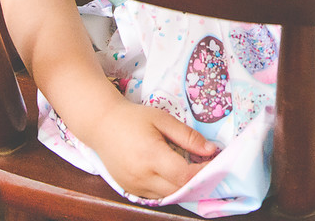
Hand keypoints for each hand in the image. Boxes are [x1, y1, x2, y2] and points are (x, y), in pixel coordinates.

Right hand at [87, 100, 219, 199]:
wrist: (101, 124)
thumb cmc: (132, 118)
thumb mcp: (163, 119)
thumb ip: (188, 136)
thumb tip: (210, 150)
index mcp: (151, 155)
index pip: (184, 175)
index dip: (203, 172)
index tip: (214, 162)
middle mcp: (142, 176)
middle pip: (178, 189)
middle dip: (196, 180)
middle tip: (206, 167)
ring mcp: (134, 185)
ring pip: (168, 195)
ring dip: (183, 186)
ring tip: (191, 170)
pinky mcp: (129, 189)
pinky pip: (155, 196)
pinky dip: (168, 189)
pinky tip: (173, 175)